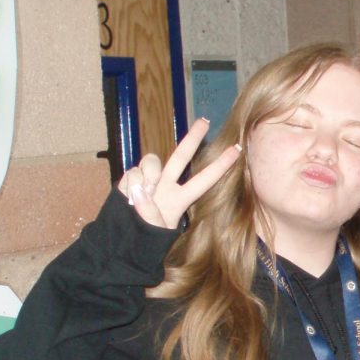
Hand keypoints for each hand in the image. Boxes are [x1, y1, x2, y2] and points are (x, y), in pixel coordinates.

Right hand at [116, 118, 241, 228]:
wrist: (121, 239)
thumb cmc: (144, 239)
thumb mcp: (154, 232)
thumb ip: (150, 214)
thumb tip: (141, 191)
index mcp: (180, 199)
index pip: (205, 179)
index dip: (221, 165)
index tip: (238, 150)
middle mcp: (167, 185)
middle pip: (181, 156)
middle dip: (193, 137)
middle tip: (205, 120)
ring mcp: (149, 179)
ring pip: (152, 161)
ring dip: (148, 176)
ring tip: (143, 197)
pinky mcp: (131, 178)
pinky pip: (132, 172)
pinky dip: (130, 185)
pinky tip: (129, 198)